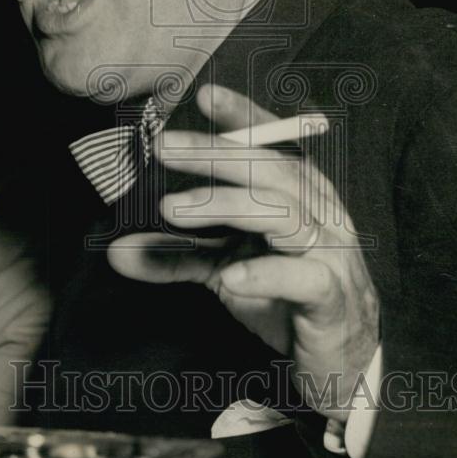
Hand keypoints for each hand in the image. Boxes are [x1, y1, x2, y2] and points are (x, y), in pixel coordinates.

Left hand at [108, 84, 379, 420]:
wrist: (342, 361)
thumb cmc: (286, 298)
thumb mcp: (225, 270)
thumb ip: (176, 256)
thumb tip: (115, 250)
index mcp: (297, 195)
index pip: (274, 145)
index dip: (244, 118)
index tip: (204, 96)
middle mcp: (318, 213)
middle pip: (271, 170)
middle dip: (215, 154)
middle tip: (163, 146)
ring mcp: (330, 253)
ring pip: (284, 214)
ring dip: (226, 205)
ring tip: (172, 209)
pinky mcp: (333, 298)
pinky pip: (305, 278)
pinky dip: (268, 273)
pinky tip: (232, 275)